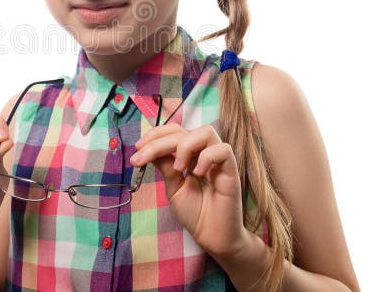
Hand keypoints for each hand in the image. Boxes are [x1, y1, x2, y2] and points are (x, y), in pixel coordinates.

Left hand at [129, 124, 250, 261]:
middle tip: (143, 157)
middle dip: (159, 141)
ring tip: (178, 168)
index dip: (155, 135)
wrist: (213, 238)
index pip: (174, 132)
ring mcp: (219, 161)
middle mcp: (204, 154)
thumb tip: (147, 148)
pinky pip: (223, 150)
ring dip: (185, 146)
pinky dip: (207, 157)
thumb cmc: (196, 213)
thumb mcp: (173, 187)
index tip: (138, 148)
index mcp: (190, 156)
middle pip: (184, 131)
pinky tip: (196, 173)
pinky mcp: (231, 171)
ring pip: (206, 132)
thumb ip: (165, 166)